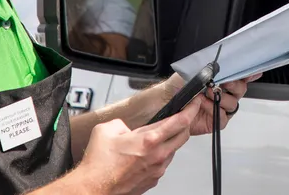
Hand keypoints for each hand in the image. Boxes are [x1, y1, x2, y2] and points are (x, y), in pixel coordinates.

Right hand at [71, 98, 198, 194]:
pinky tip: (145, 154)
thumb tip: (125, 127)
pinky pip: (163, 164)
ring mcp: (157, 169)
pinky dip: (159, 155)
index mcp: (149, 140)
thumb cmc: (99, 164)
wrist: (93, 188)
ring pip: (173, 150)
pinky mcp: (153, 180)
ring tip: (152, 138)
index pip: (181, 121)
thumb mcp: (106, 129)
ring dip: (169, 141)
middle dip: (186, 123)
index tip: (195, 103)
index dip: (192, 109)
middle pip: (184, 136)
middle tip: (181, 116)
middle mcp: (157, 155)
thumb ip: (121, 123)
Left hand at [157, 72, 261, 135]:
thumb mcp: (195, 70)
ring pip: (233, 104)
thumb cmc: (177, 84)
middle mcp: (222, 93)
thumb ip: (212, 67)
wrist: (164, 100)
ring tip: (207, 93)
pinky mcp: (213, 121)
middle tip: (223, 82)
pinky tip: (204, 104)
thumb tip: (225, 61)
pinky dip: (214, 110)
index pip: (240, 75)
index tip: (254, 72)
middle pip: (241, 90)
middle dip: (234, 85)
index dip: (248, 74)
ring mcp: (219, 107)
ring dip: (221, 97)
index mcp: (220, 79)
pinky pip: (223, 117)